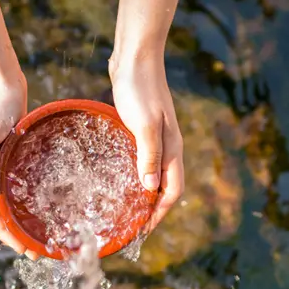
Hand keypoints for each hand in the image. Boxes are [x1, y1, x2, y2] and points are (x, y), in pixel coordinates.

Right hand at [0, 71, 39, 258]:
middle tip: (40, 250)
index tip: (23, 249)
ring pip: (12, 198)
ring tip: (44, 231)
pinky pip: (21, 181)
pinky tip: (48, 199)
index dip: (5, 233)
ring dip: (24, 217)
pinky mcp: (14, 152)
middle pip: (1, 211)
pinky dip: (31, 195)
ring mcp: (1, 162)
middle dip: (17, 233)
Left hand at [110, 56, 184, 230]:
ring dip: (143, 194)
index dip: (159, 214)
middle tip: (131, 227)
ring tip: (124, 209)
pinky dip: (133, 175)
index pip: (172, 191)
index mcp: (171, 148)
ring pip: (153, 175)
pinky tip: (117, 178)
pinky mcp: (141, 129)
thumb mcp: (144, 124)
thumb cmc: (139, 89)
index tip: (142, 231)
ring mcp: (155, 138)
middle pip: (165, 187)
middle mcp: (167, 147)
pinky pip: (141, 160)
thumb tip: (150, 189)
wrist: (135, 57)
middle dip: (152, 210)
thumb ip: (148, 156)